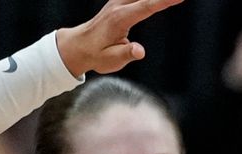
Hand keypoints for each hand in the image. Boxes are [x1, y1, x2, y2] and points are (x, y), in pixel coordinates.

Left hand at [55, 0, 183, 76]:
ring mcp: (118, 2)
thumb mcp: (111, 60)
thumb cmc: (96, 54)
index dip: (164, 1)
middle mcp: (118, 6)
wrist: (78, 46)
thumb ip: (127, 54)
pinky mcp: (119, 2)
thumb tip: (140, 50)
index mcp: (119, 19)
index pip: (146, 7)